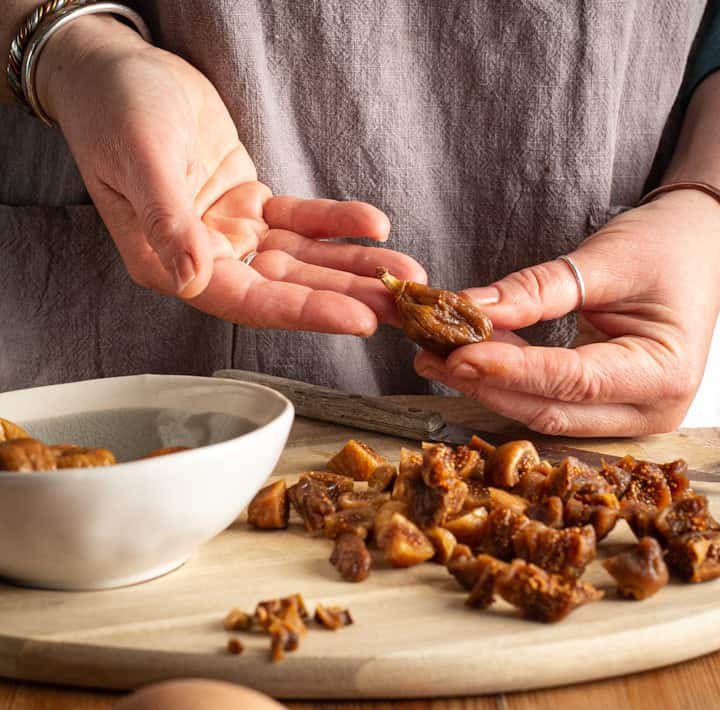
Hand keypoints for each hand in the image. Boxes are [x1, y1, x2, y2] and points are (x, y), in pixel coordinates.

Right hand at [39, 15, 423, 333]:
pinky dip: (337, 222)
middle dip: (345, 294)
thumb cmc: (115, 111)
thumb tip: (190, 277)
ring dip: (352, 264)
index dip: (304, 312)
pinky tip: (374, 224)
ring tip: (403, 268)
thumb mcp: (140, 159)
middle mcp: (206, 257)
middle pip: (286, 288)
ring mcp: (232, 233)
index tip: (357, 318)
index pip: (248, 300)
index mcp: (172, 263)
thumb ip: (167, 221)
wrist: (118, 71)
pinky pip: (302, 220)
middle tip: (399, 302)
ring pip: (302, 259)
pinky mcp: (251, 205)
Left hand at [415, 190, 719, 435]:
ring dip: (488, 387)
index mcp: (663, 373)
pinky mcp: (604, 408)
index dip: (510, 370)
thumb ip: (537, 290)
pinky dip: (506, 383)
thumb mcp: (603, 260)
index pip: (571, 380)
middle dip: (487, 384)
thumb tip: (471, 308)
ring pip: (542, 413)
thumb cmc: (665, 248)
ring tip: (438, 358)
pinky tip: (470, 362)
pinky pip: (546, 402)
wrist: (697, 250)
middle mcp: (649, 409)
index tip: (458, 353)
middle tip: (433, 356)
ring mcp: (627, 415)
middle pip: (550, 408)